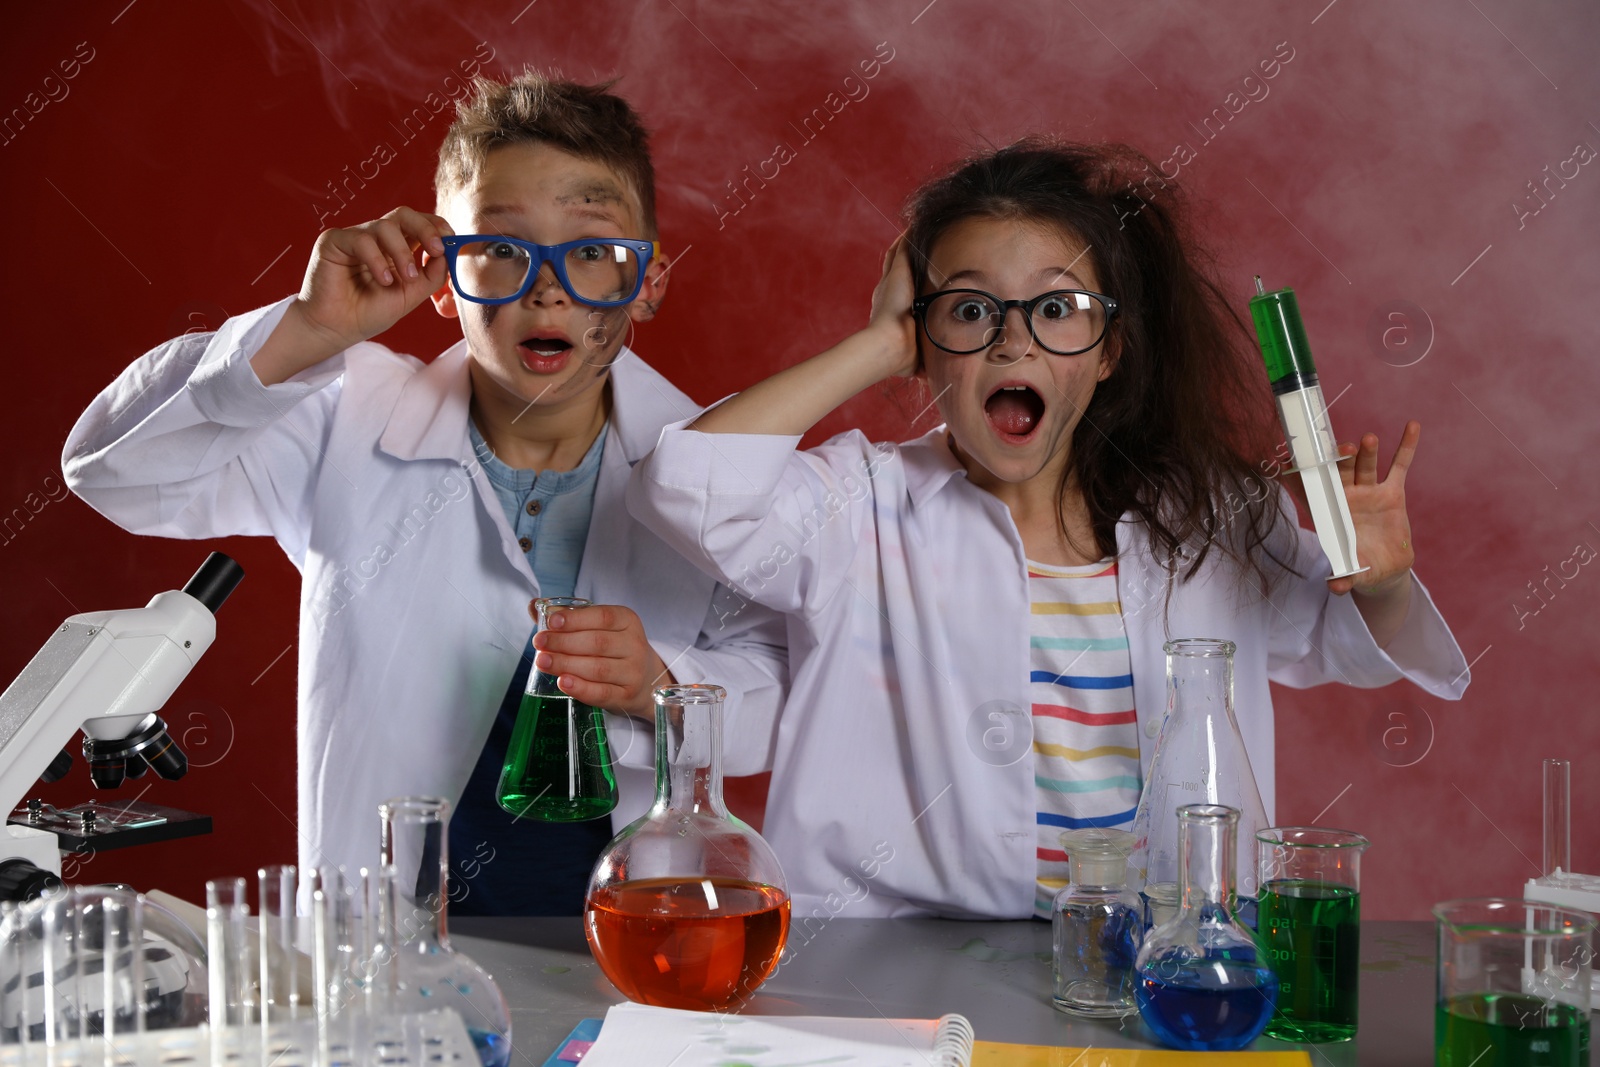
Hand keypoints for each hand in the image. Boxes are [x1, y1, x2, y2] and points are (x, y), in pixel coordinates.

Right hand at [295, 207, 451, 349]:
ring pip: (385, 226)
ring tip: (405, 279)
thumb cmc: (369, 313)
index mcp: (394, 248)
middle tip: (437, 249)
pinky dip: (378, 260)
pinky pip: (362, 239)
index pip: (417, 224)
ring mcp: (355, 237)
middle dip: (425, 228)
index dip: (435, 226)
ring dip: (402, 253)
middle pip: (403, 215)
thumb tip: (448, 254)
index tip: (450, 241)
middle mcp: (375, 238)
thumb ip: (432, 275)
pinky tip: (382, 280)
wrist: (337, 330)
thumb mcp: (410, 295)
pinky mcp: (334, 241)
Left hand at [530, 602, 674, 719]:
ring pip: (597, 668)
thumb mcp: (600, 628)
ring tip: (543, 662)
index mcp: (627, 621)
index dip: (576, 619)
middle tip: (539, 643)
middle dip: (563, 643)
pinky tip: (563, 682)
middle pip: (597, 643)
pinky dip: (580, 688)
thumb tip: (534, 605)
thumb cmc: (614, 649)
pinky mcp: (627, 695)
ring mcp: (633, 672)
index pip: (603, 617)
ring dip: (566, 665)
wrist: (646, 680)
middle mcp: (634, 645)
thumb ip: (568, 617)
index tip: (552, 622)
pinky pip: (601, 693)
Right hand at [866, 234, 918, 377]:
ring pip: (898, 256)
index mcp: (890, 309)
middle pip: (894, 269)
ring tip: (918, 230)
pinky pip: (903, 248)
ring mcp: (891, 281)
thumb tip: (935, 379)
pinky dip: (910, 236)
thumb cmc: (902, 358)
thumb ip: (924, 362)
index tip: (912, 280)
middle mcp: (886, 291)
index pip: (897, 291)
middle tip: (915, 247)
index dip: (903, 284)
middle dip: (904, 259)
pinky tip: (918, 225)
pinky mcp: (898, 272)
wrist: (888, 348)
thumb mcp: (916, 357)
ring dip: (906, 244)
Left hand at [1312, 421, 1419, 596]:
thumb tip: (1336, 587)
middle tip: (1343, 447)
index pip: (1308, 490)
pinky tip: (1412, 426)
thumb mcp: (1353, 573)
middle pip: (1339, 472)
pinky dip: (1405, 446)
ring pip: (1365, 466)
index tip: (1288, 459)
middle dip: (1339, 460)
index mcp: (1328, 513)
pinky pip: (1400, 465)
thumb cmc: (1359, 566)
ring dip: (1366, 452)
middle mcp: (1345, 496)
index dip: (1298, 476)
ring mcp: (1368, 491)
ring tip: (1368, 440)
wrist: (1384, 567)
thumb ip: (1344, 577)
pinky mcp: (1392, 492)